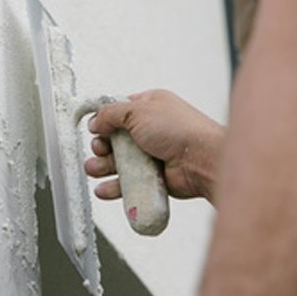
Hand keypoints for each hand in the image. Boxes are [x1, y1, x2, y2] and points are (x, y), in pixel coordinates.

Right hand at [85, 89, 223, 201]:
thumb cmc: (180, 130)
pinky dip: (114, 186)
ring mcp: (153, 155)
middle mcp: (152, 130)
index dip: (104, 121)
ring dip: (103, 167)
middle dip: (102, 147)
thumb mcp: (137, 110)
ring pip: (120, 163)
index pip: (119, 112)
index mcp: (150, 107)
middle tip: (99, 151)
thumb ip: (111, 113)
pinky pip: (130, 183)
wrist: (202, 160)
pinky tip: (104, 188)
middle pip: (116, 140)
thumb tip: (96, 121)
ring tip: (95, 170)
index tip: (94, 129)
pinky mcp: (155, 177)